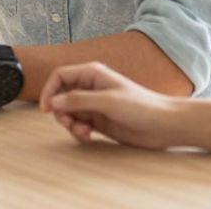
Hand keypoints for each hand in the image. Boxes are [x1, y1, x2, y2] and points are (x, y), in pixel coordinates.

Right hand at [39, 62, 181, 148]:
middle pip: (60, 96)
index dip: (49, 90)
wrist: (164, 125)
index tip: (46, 109)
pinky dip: (78, 132)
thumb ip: (78, 100)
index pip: (60, 76)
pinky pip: (78, 124)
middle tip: (69, 123)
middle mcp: (90, 87)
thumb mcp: (107, 101)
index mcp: (91, 74)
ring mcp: (94, 105)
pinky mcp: (98, 121)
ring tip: (83, 132)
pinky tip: (88, 136)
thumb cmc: (141, 106)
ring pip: (68, 112)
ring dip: (70, 123)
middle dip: (60, 111)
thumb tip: (52, 102)